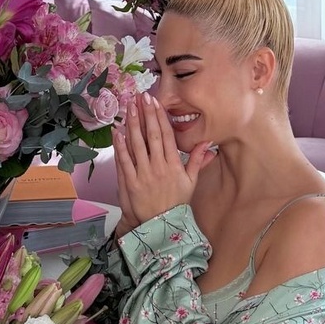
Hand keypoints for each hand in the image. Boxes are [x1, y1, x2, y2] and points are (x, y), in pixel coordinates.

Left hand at [112, 93, 215, 226]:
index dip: (160, 117)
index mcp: (174, 164)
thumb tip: (207, 144)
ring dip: (132, 124)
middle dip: (146, 114)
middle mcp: (159, 167)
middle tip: (140, 97)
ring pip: (137, 144)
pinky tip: (117, 131)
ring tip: (128, 107)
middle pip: (152, 135)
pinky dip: (120, 146)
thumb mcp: (191, 182)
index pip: (167, 135)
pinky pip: (125, 161)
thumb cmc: (176, 203)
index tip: (154, 102)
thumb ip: (196, 161)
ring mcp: (143, 174)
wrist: (162, 226)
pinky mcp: (130, 183)